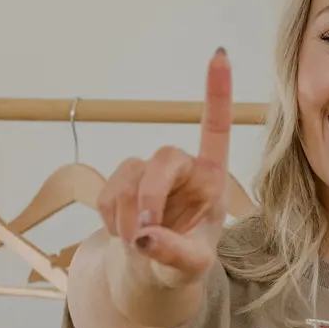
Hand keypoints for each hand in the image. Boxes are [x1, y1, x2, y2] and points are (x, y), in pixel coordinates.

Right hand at [96, 48, 232, 285]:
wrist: (150, 272)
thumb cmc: (182, 264)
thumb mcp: (190, 268)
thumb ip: (174, 253)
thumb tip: (146, 236)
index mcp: (212, 180)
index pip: (215, 131)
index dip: (217, 95)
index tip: (220, 55)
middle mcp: (184, 168)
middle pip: (163, 157)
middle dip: (151, 195)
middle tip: (143, 234)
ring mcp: (151, 171)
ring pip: (130, 176)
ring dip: (128, 215)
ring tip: (138, 243)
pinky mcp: (123, 179)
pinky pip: (109, 191)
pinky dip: (111, 218)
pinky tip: (124, 234)